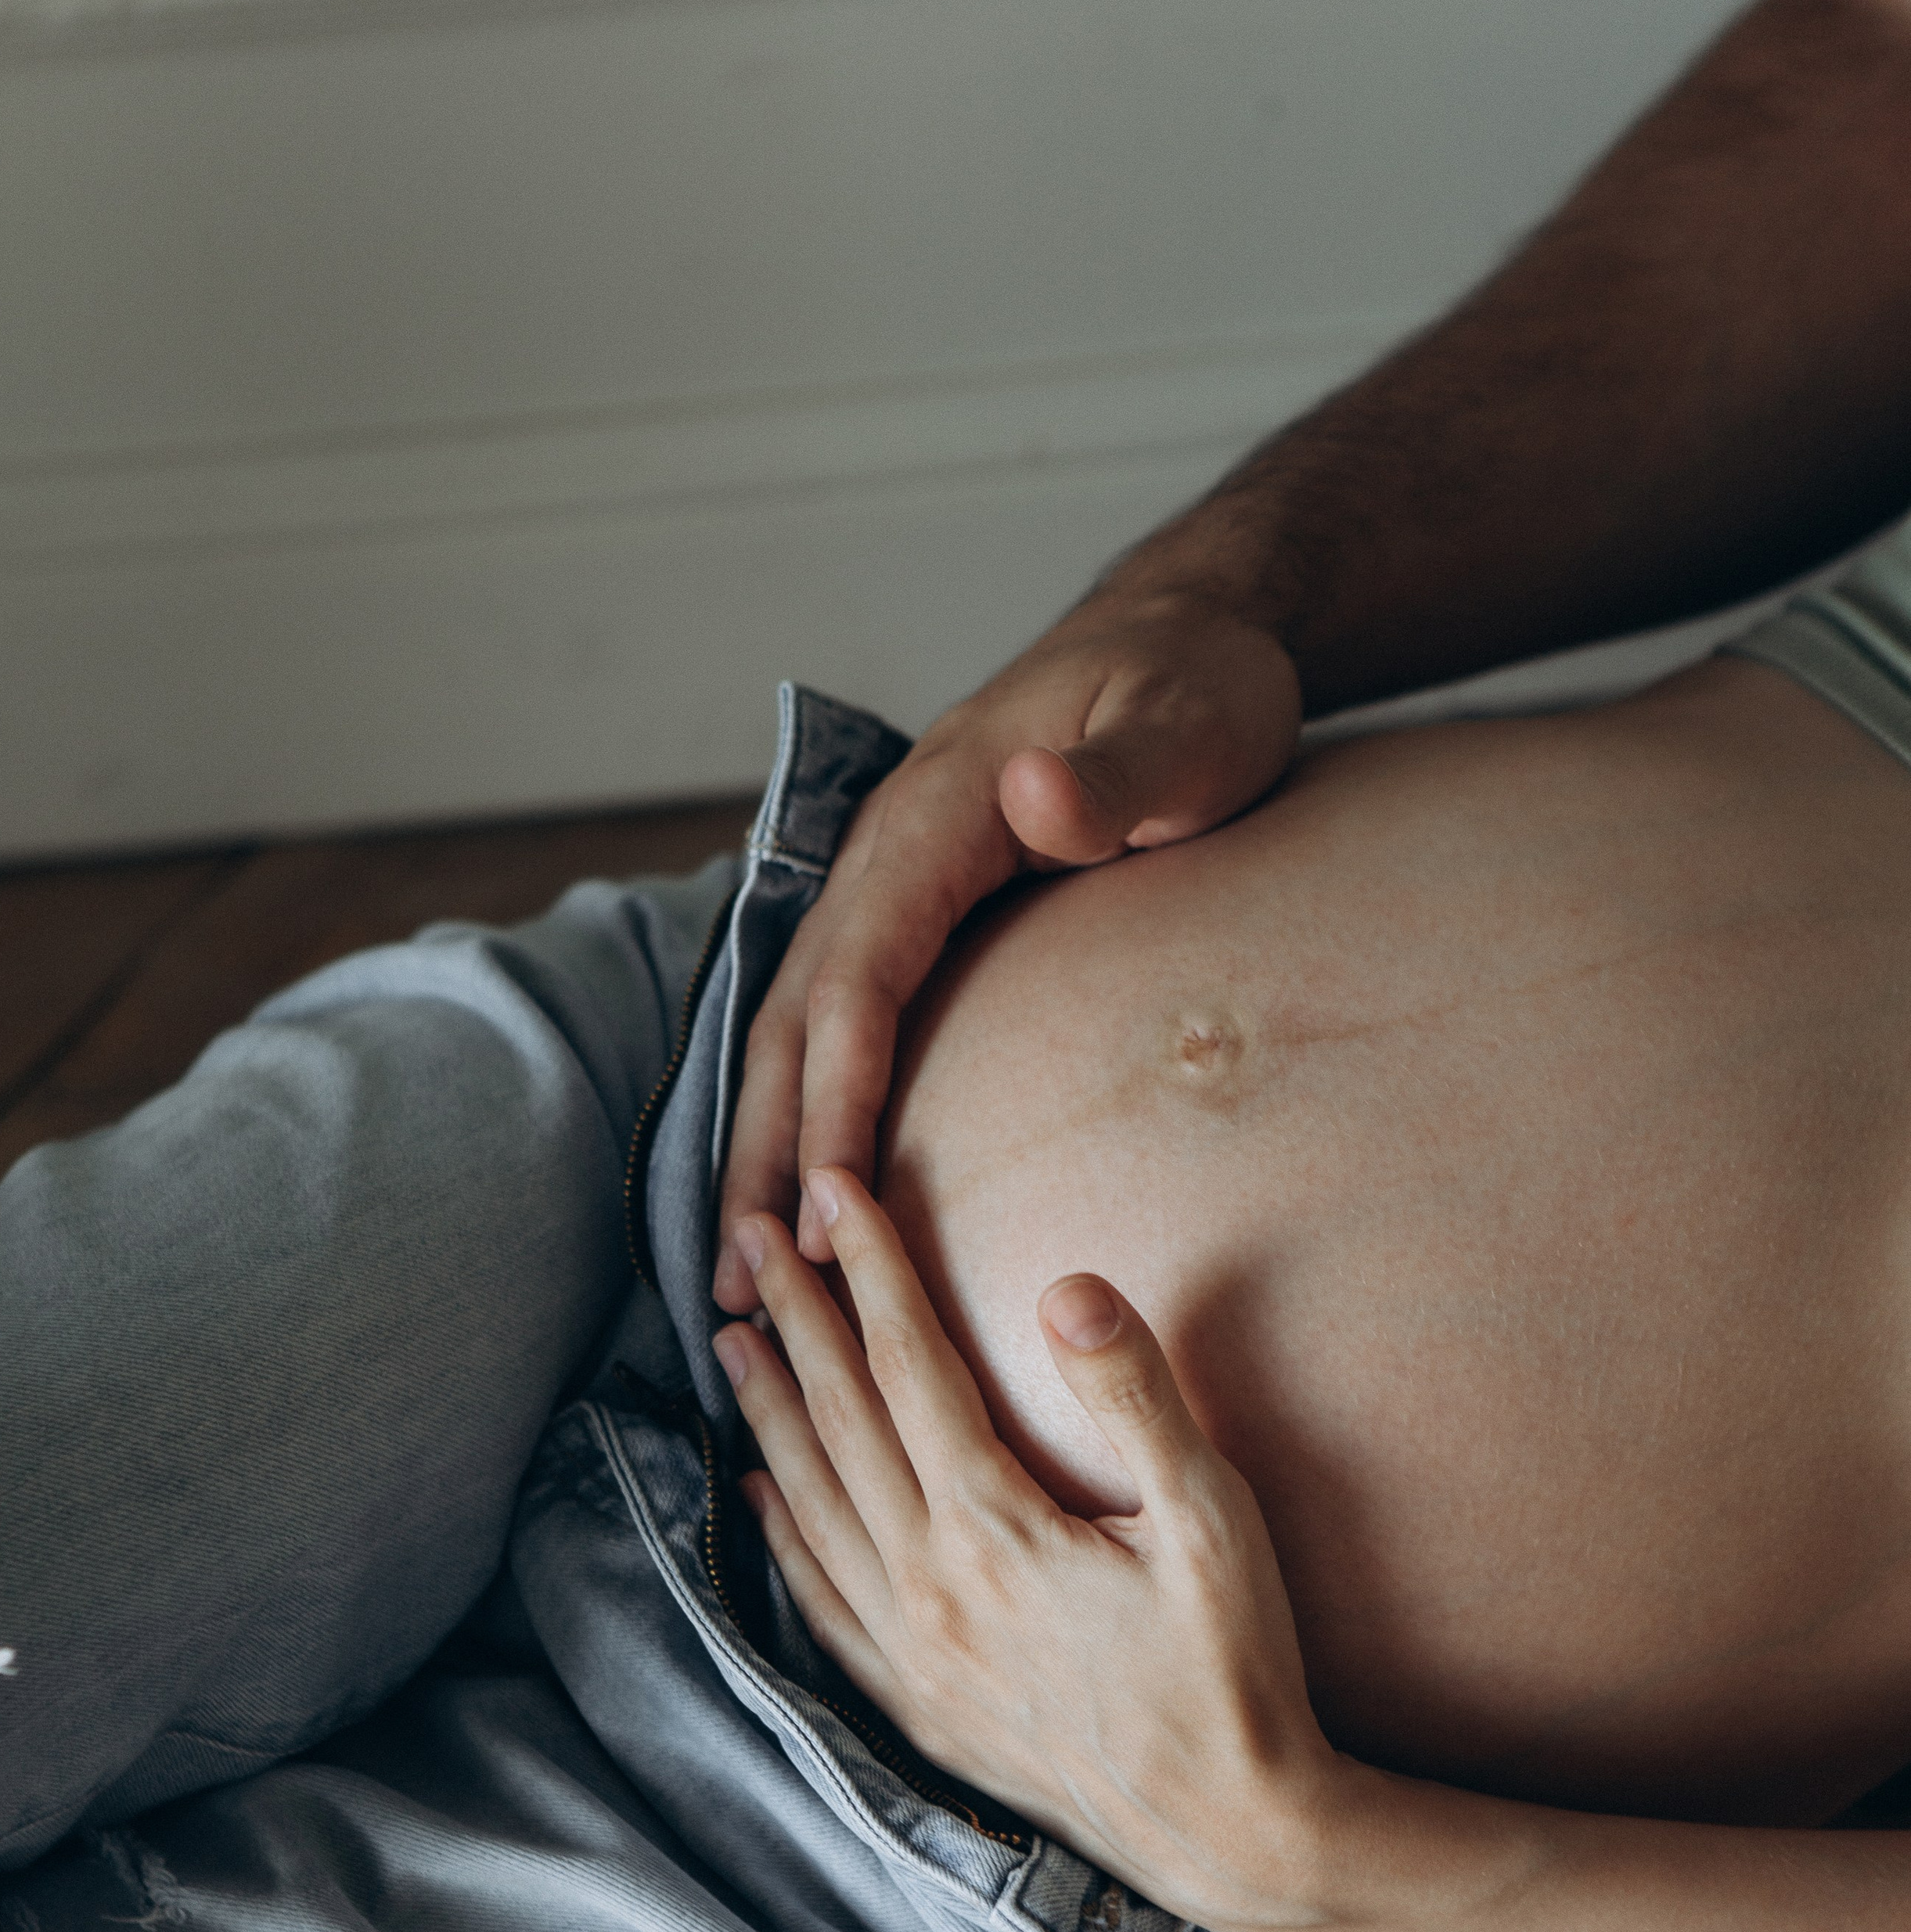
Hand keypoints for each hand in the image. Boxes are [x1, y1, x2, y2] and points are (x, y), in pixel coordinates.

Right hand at [712, 594, 1300, 1310]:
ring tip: (735, 1284)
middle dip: (761, 1159)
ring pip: (793, 1035)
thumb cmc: (1197, 688)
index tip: (826, 1211)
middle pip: (793, 1024)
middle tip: (735, 1293)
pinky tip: (799, 1204)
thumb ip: (1120, 771)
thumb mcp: (1188, 723)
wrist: (1185, 639)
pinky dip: (801, 1117)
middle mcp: (883, 858)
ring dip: (761, 1154)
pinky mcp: (909, 920)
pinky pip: (833, 1029)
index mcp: (936, 818)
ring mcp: (886, 890)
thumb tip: (1032, 795)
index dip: (836, 1100)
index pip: (861, 980)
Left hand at [713, 1164, 1372, 1931]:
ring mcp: (913, 1656)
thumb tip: (1067, 1287)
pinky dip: (782, 1537)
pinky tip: (761, 1495)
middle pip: (841, 1423)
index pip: (910, 1367)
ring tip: (732, 1339)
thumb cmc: (1237, 1672)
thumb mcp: (1213, 1522)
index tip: (831, 1195)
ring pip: (813, 1507)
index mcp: (995, 1530)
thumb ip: (1136, 1396)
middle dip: (795, 1318)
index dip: (870, 1271)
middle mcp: (930, 1589)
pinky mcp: (918, 1709)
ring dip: (770, 1415)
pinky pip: (821, 1605)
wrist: (1233, 1835)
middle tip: (753, 1236)